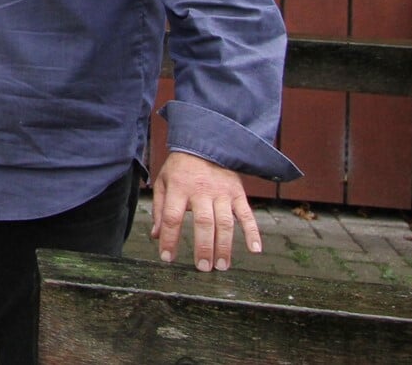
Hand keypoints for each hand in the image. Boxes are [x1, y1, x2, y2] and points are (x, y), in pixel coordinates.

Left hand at [149, 151, 260, 271]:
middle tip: (203, 268)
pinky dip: (253, 232)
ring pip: (224, 222)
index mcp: (179, 188)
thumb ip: (159, 208)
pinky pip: (247, 214)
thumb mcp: (163, 182)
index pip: (172, 217)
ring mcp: (222, 192)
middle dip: (203, 247)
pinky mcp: (237, 193)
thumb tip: (156, 236)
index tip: (167, 258)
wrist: (206, 143)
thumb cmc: (181, 168)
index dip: (169, 239)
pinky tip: (255, 250)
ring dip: (224, 246)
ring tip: (221, 266)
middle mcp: (201, 191)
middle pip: (203, 223)